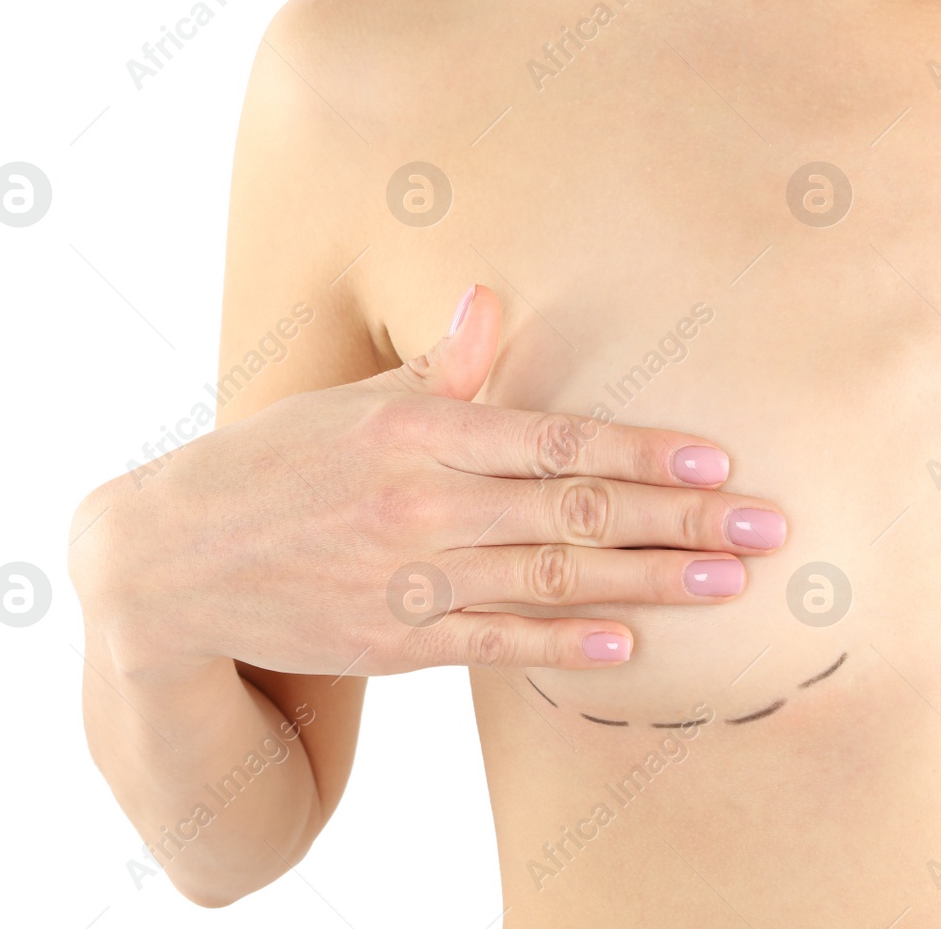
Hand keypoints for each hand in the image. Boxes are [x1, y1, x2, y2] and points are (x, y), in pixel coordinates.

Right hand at [71, 285, 784, 679]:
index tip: (716, 462)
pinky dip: (564, 642)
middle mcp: (417, 504)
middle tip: (766, 527)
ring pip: (549, 579)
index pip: (551, 440)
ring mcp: (405, 580)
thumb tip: (493, 294)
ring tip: (728, 584)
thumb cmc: (270, 466)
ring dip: (648, 584)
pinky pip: (494, 642)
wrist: (174, 563)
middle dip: (679, 521)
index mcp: (411, 432)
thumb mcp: (348, 404)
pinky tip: (629, 646)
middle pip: (571, 512)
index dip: (642, 452)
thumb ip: (437, 366)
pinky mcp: (392, 643)